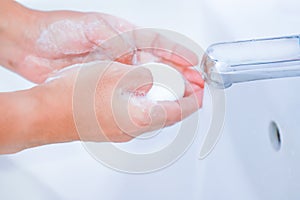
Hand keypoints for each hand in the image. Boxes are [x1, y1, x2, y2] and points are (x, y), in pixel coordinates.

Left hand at [0, 2, 202, 89]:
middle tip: (196, 86)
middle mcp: (123, 54)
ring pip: (149, 80)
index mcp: (125, 37)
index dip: (178, 55)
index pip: (158, 46)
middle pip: (158, 66)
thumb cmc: (58, 30)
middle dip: (179, 75)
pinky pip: (131, 92)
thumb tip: (142, 52)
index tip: (194, 64)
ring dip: (167, 89)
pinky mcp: (106, 84)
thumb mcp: (93, 28)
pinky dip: (146, 97)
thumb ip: (119, 39)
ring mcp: (116, 70)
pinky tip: (156, 103)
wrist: (30, 46)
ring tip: (183, 96)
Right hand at [24, 61, 201, 147]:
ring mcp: (121, 132)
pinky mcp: (109, 129)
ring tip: (167, 89)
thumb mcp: (120, 74)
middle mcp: (134, 130)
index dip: (194, 100)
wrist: (46, 114)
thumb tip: (157, 79)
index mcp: (142, 117)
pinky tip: (140, 95)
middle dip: (181, 100)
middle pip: (167, 115)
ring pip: (152, 116)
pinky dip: (147, 105)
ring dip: (163, 102)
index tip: (202, 93)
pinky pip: (136, 117)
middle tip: (188, 88)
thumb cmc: (76, 97)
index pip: (180, 111)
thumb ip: (145, 77)